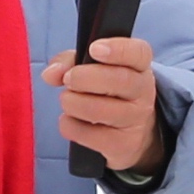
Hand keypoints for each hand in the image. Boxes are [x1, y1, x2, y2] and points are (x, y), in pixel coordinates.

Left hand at [45, 33, 163, 168]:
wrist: (129, 132)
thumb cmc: (106, 91)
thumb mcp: (92, 68)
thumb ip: (69, 62)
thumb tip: (51, 73)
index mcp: (138, 65)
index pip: (138, 52)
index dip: (117, 49)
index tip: (94, 49)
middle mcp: (142, 91)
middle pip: (120, 80)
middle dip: (86, 78)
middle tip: (68, 80)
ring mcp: (135, 119)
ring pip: (101, 110)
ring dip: (74, 103)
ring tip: (67, 100)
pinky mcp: (123, 144)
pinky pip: (90, 135)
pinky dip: (70, 126)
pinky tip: (71, 120)